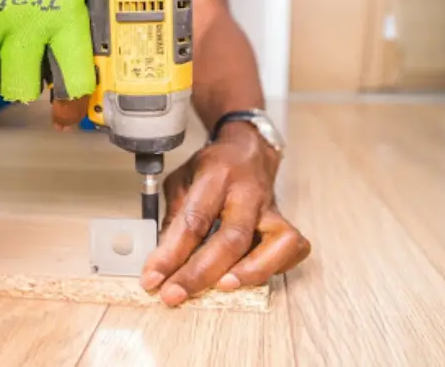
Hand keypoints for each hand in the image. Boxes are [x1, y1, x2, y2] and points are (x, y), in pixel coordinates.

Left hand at [139, 121, 310, 305]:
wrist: (248, 150)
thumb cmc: (213, 168)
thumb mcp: (181, 181)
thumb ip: (173, 219)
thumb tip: (163, 262)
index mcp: (216, 176)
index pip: (193, 220)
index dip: (171, 254)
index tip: (152, 278)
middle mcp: (248, 193)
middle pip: (232, 238)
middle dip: (200, 273)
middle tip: (174, 294)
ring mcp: (271, 209)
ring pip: (275, 244)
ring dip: (248, 273)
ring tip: (221, 289)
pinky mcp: (285, 222)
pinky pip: (292, 249)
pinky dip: (273, 268)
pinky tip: (249, 278)